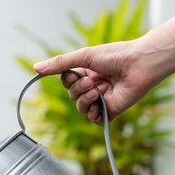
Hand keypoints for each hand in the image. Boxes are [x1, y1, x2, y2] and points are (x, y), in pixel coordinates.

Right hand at [33, 40, 159, 122]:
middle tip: (92, 81)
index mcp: (88, 72)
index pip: (67, 82)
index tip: (77, 73)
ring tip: (97, 91)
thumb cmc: (115, 56)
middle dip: (78, 89)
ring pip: (81, 108)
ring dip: (85, 100)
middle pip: (72, 95)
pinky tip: (100, 104)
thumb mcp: (84, 56)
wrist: (139, 65)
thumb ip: (60, 64)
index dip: (68, 80)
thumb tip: (35, 67)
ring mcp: (102, 100)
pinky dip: (93, 113)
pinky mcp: (111, 111)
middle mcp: (94, 86)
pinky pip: (94, 119)